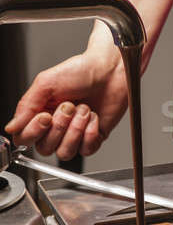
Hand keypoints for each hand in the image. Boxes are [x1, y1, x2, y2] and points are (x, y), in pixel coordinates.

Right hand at [4, 51, 128, 159]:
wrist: (110, 70)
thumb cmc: (80, 72)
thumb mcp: (46, 83)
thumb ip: (26, 106)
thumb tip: (11, 128)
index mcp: (39, 113)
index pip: (25, 139)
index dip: (34, 132)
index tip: (45, 116)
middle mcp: (56, 127)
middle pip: (45, 148)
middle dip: (59, 127)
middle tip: (69, 106)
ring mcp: (75, 134)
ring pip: (65, 153)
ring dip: (75, 131)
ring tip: (84, 109)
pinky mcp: (94, 137)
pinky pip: (86, 150)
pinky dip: (91, 133)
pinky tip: (94, 116)